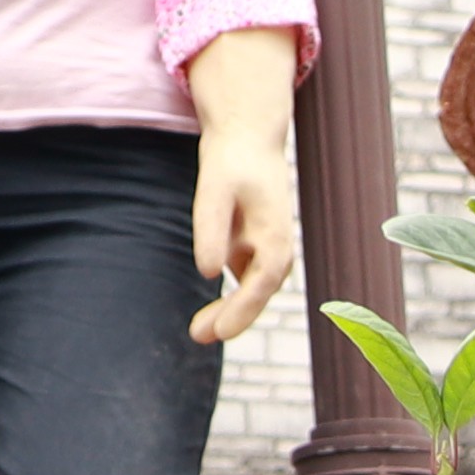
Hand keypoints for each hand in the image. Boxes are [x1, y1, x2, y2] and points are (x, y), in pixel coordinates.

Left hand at [182, 24, 300, 346]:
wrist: (247, 138)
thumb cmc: (233, 160)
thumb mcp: (215, 188)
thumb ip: (211, 228)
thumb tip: (208, 273)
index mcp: (275, 239)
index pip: (260, 285)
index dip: (241, 311)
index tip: (219, 332)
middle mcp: (277, 251)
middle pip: (256, 295)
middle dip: (231, 319)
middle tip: (198, 336)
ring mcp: (266, 253)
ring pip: (250, 292)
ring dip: (229, 313)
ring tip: (198, 330)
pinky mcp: (254, 250)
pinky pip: (243, 283)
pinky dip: (228, 300)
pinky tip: (208, 313)